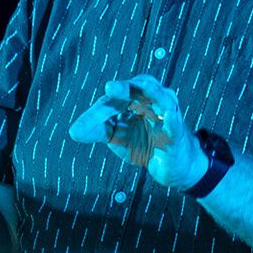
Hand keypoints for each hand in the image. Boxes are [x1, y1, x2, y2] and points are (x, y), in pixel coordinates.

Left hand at [66, 74, 198, 189]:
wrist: (171, 166)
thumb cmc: (144, 144)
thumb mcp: (117, 137)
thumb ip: (97, 131)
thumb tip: (75, 131)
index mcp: (135, 98)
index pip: (112, 101)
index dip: (95, 114)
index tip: (78, 131)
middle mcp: (152, 100)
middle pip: (135, 90)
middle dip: (122, 89)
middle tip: (108, 88)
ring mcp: (168, 114)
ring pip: (161, 96)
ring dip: (152, 90)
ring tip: (144, 86)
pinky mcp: (178, 132)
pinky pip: (176, 123)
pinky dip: (172, 119)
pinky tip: (168, 116)